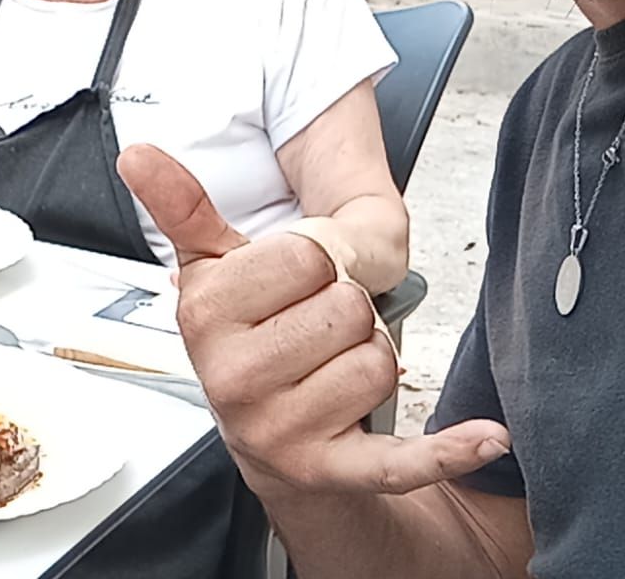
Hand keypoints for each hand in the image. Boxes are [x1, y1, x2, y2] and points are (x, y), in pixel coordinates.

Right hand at [118, 144, 510, 496]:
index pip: (306, 257)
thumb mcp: (214, 266)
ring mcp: (277, 429)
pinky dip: (448, 451)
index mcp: (203, 315)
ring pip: (377, 362)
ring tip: (332, 369)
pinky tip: (486, 438)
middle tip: (314, 330)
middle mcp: (233, 378)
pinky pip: (400, 459)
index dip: (318, 261)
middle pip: (348, 308)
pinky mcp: (328, 471)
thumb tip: (138, 153)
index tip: (294, 282)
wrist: (265, 435)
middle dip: (350, 310)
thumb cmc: (249, 339)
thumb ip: (183, 205)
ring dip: (373, 359)